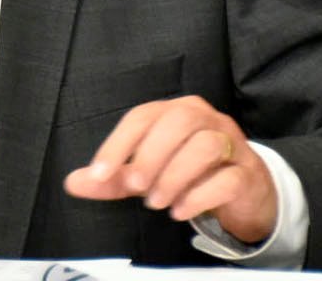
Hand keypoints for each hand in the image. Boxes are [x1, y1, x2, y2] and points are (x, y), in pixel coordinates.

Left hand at [63, 95, 276, 244]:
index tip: (98, 173)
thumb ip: (114, 177)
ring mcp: (232, 143)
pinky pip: (227, 178)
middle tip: (136, 188)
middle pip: (178, 121)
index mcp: (175, 111)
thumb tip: (74, 182)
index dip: (118, 144)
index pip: (142, 117)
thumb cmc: (189, 173)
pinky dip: (200, 195)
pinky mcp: (247, 173)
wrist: (243, 191)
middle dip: (151, 155)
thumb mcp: (147, 173)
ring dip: (175, 176)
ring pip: (206, 146)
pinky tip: (181, 211)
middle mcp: (205, 119)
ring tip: (157, 202)